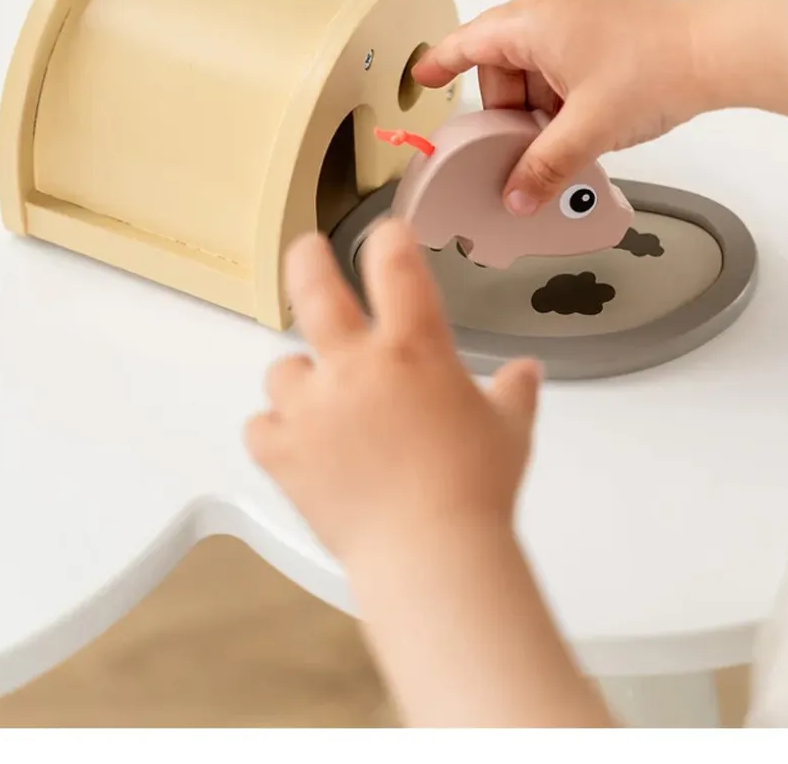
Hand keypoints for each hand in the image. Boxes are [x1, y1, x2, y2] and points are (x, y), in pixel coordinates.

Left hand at [246, 218, 541, 569]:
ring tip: (318, 400)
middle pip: (315, 288)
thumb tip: (526, 373)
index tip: (386, 234)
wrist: (429, 553)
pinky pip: (261, 425)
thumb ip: (514, 393)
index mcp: (414, 349)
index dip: (388, 239)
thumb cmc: (475, 491)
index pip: (395, 265)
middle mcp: (355, 366)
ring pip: (282, 368)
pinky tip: (297, 444)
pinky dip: (276, 431)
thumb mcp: (509, 431)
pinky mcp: (283, 451)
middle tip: (306, 249)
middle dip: (308, 259)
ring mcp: (313, 407)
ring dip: (299, 378)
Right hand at [411, 0, 699, 215]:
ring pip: (534, 63)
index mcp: (533, 19)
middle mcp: (550, 3)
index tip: (422, 77)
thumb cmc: (657, 70)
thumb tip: (516, 196)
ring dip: (540, 103)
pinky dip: (562, 90)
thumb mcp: (589, 129)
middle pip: (503, 63)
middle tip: (526, 145)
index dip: (440, 63)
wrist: (718, 51)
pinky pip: (561, 56)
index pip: (468, 43)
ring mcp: (579, 7)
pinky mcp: (602, 18)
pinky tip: (584, 117)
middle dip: (510, 108)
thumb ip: (543, 167)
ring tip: (567, 133)